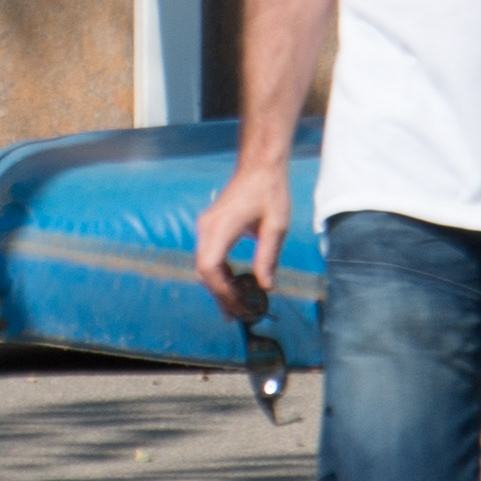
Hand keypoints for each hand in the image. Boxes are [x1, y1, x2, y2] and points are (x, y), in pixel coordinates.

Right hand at [194, 157, 294, 309]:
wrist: (260, 165)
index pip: (210, 267)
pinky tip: (233, 284)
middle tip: (236, 315)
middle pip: (203, 270)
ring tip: (235, 306)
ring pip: (203, 265)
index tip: (238, 305)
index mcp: (221, 226)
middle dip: (219, 294)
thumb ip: (268, 257)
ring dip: (217, 286)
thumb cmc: (269, 191)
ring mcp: (206, 226)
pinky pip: (208, 255)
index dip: (221, 290)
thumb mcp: (276, 225)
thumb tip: (265, 286)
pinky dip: (218, 273)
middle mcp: (207, 227)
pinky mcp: (210, 226)